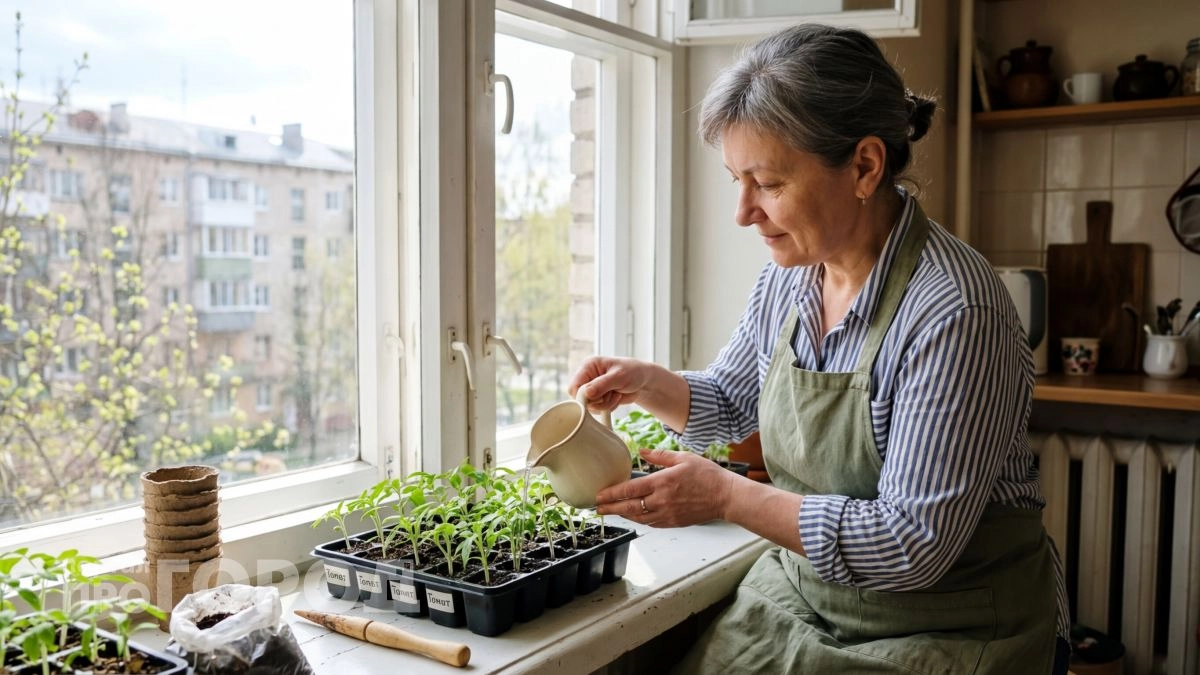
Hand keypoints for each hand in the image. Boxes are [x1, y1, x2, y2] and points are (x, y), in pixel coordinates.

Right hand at [568, 356, 656, 412]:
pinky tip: (617, 398)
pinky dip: (608, 407)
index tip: (597, 400)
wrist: (643, 380)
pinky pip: (597, 410)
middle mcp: (587, 377)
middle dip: (598, 401)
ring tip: (617, 394)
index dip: (583, 397)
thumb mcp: (619, 376)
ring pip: (590, 406)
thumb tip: (586, 393)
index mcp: (588, 366)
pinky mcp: (598, 398)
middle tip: (612, 394)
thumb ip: (602, 385)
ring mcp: (592, 388)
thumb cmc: (633, 372)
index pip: (574, 386)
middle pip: (580, 399)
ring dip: (605, 404)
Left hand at [594, 449, 736, 527]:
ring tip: (611, 511)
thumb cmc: (708, 475)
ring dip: (622, 515)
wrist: (726, 497)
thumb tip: (641, 451)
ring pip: (638, 517)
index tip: (599, 495)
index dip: (611, 494)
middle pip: (629, 507)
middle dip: (610, 508)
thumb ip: (659, 456)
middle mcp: (662, 500)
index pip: (630, 490)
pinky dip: (639, 520)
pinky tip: (633, 516)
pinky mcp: (674, 522)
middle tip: (596, 508)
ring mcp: (667, 514)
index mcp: (662, 482)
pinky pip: (651, 523)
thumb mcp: (683, 458)